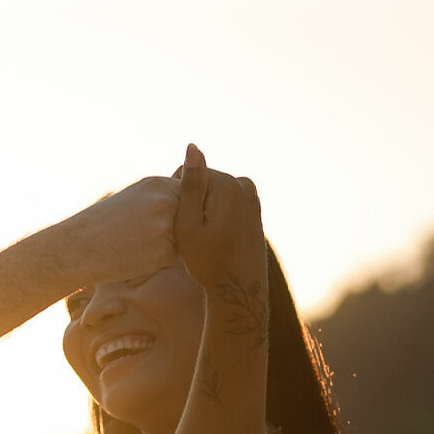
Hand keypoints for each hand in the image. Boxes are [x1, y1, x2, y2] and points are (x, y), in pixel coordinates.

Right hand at [58, 174, 179, 286]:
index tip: (156, 222)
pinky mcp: (165, 251)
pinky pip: (176, 257)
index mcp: (159, 184)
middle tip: (148, 236)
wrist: (79, 247)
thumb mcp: (134, 197)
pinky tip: (139, 255)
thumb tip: (189, 200)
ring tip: (141, 244)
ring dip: (171, 244)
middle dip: (178, 228)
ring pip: (185, 238)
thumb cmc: (105, 224)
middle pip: (190, 217)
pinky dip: (161, 259)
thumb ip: (162, 196)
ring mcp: (167, 226)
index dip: (179, 212)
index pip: (190, 196)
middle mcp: (166, 200)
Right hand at [172, 143, 264, 292]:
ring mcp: (253, 195)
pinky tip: (218, 236)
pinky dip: (217, 215)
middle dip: (195, 203)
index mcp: (228, 184)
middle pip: (204, 182)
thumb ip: (190, 185)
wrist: (239, 287)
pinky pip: (226, 202)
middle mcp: (244, 184)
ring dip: (205, 209)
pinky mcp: (255, 206)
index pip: (189, 174)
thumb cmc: (208, 260)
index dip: (178, 199)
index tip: (182, 224)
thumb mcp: (189, 224)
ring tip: (207, 236)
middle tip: (195, 234)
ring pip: (214, 192)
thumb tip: (193, 146)